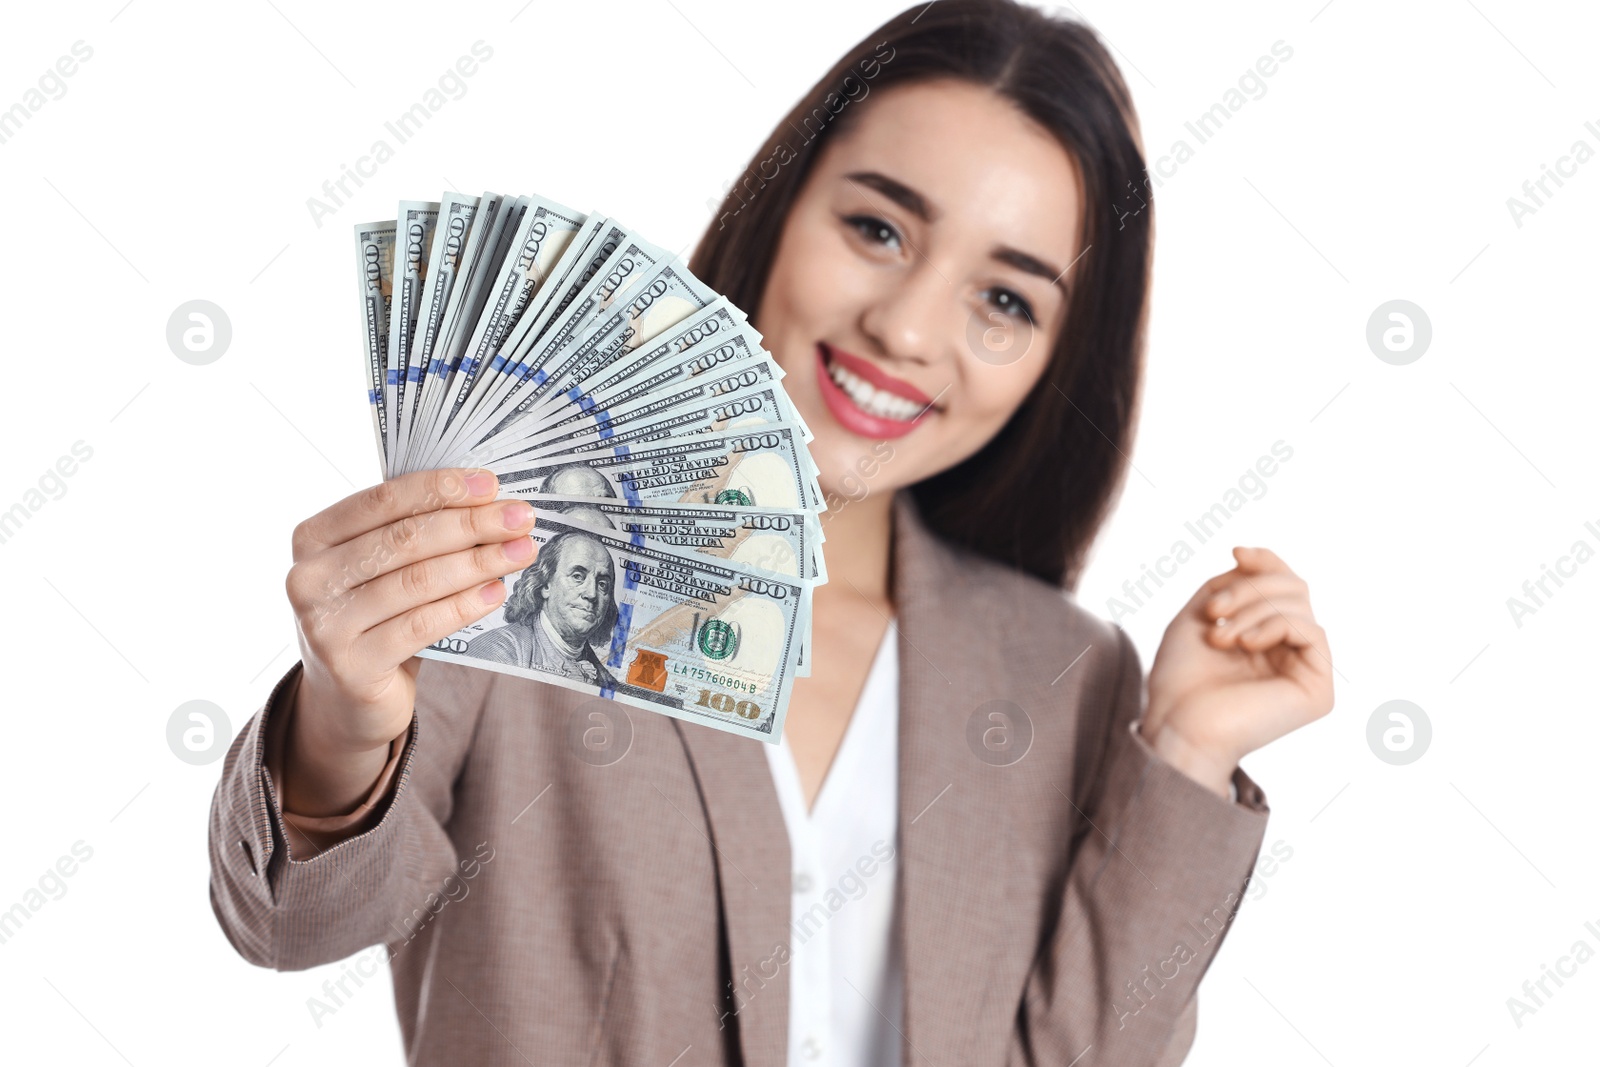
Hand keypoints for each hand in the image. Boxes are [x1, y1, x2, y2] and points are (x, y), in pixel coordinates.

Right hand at [284, 468, 536, 760]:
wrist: (346, 697)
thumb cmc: (374, 617)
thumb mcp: (378, 568)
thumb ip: (411, 533)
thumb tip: (486, 500)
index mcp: (312, 537)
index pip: (383, 500)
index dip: (441, 488)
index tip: (492, 484)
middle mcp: (308, 578)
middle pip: (405, 539)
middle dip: (471, 524)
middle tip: (520, 518)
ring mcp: (324, 624)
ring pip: (417, 581)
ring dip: (478, 563)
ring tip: (520, 552)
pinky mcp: (351, 666)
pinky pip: (420, 625)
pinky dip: (464, 606)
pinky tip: (496, 592)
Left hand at [1142, 547, 1333, 796]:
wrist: (1178, 725)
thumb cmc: (1180, 680)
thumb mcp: (1199, 615)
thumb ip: (1230, 584)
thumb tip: (1251, 558)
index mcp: (1266, 637)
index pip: (1283, 584)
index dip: (1265, 561)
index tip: (1236, 552)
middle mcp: (1291, 653)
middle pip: (1293, 588)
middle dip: (1248, 588)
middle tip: (1213, 612)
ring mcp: (1307, 671)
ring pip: (1299, 604)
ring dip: (1251, 609)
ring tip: (1219, 637)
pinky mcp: (1319, 690)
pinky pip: (1310, 630)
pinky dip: (1274, 625)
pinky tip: (1244, 644)